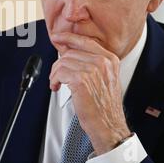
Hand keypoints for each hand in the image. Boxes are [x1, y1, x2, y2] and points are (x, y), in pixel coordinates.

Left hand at [49, 32, 130, 154]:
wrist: (108, 125)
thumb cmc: (104, 106)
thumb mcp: (104, 79)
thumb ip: (90, 63)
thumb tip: (67, 50)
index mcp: (110, 59)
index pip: (86, 41)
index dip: (68, 38)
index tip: (57, 37)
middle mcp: (103, 63)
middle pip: (70, 53)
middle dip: (59, 64)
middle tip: (57, 76)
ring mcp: (92, 70)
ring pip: (63, 62)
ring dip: (55, 74)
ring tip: (57, 83)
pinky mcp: (81, 80)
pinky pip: (59, 73)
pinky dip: (54, 80)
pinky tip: (56, 87)